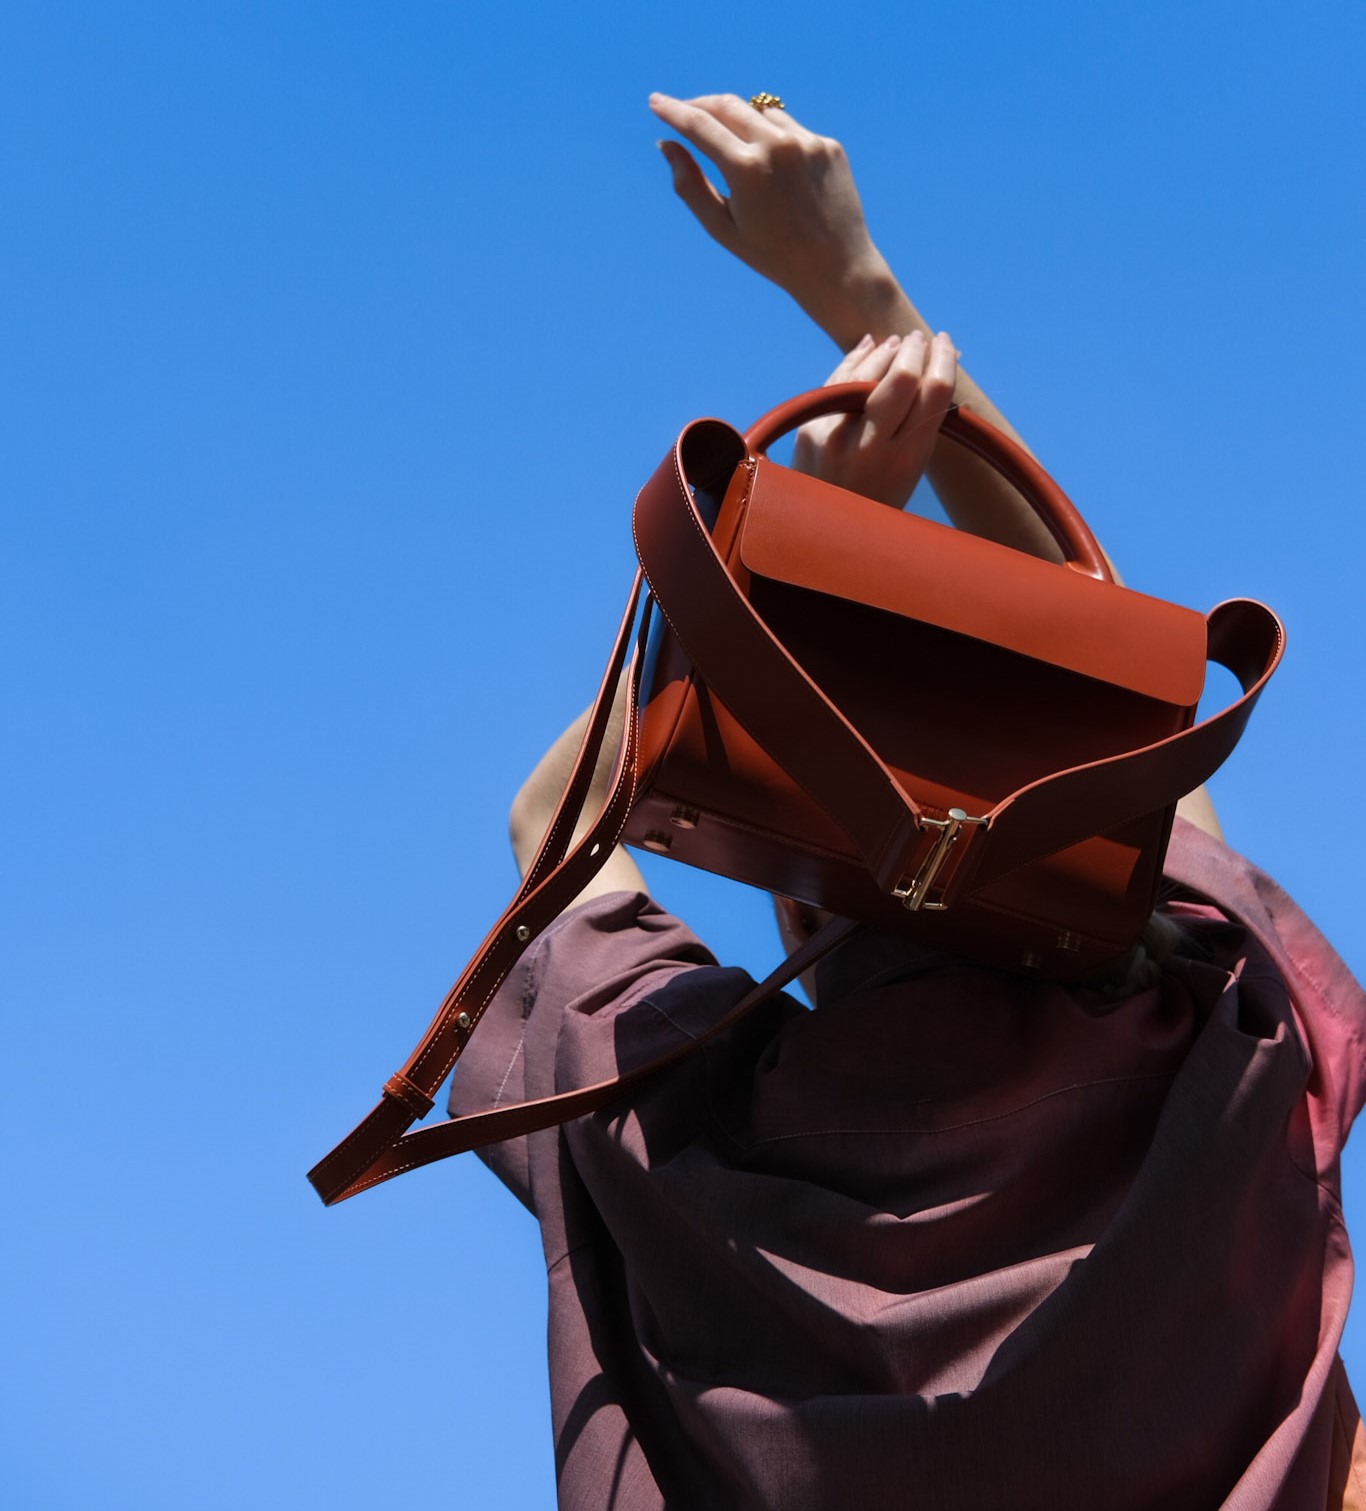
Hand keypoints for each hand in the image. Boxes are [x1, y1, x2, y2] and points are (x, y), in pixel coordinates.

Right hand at [648, 92, 890, 327]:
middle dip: (701, 105)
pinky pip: (790, 129)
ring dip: (739, 122)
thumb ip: (690, 186)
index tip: (655, 101)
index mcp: (746, 169)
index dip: (673, 111)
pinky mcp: (827, 145)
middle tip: (686, 114)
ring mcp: (807, 142)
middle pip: (727, 106)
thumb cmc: (772, 256)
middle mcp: (777, 146)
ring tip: (734, 149)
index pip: (699, 126)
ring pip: (759, 113)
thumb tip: (667, 146)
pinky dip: (772, 138)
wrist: (836, 268)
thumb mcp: (722, 228)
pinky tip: (774, 169)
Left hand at [791, 331, 957, 509]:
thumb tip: (946, 357)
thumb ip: (926, 420)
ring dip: (885, 350)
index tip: (945, 344)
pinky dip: (856, 360)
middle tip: (919, 340)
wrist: (822, 528)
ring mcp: (836, 436)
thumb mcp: (910, 469)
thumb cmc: (877, 495)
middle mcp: (871, 447)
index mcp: (906, 459)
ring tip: (896, 343)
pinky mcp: (811, 428)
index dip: (943, 359)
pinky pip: (837, 381)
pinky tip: (868, 348)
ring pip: (865, 373)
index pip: (934, 392)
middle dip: (914, 349)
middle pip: (901, 376)